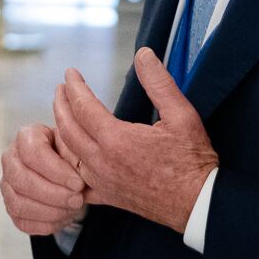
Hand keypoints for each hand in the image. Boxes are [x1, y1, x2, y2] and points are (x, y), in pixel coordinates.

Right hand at [0, 122, 87, 236]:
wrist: (70, 174)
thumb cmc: (73, 156)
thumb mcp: (77, 148)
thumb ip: (75, 154)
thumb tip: (78, 168)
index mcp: (26, 137)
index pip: (32, 153)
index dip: (55, 171)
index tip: (78, 183)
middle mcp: (10, 159)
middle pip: (21, 180)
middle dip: (53, 194)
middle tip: (77, 200)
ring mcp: (7, 184)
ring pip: (19, 204)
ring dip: (50, 211)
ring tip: (73, 209)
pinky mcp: (11, 207)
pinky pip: (23, 222)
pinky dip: (46, 223)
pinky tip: (65, 217)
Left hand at [53, 48, 216, 232]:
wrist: (198, 204)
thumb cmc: (193, 160)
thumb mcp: (182, 115)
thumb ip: (159, 83)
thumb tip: (143, 54)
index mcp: (117, 140)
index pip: (83, 106)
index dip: (75, 87)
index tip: (70, 73)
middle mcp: (102, 162)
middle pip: (68, 128)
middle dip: (61, 104)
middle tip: (61, 88)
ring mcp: (102, 182)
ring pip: (68, 154)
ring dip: (61, 130)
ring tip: (62, 113)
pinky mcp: (107, 197)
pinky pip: (75, 180)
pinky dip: (66, 164)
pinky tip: (67, 155)